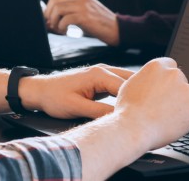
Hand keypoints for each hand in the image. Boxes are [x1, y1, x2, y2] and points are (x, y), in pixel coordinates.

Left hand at [18, 64, 133, 118]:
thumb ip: (99, 111)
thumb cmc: (53, 97)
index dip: (135, 101)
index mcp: (99, 73)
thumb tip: (118, 118)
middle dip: (140, 95)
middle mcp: (103, 70)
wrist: (39, 91)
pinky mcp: (100, 82)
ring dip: (134, 94)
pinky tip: (131, 106)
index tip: (143, 116)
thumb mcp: (76, 107)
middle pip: (131, 81)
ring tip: (144, 110)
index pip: (126, 87)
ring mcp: (102, 74)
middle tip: (149, 112)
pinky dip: (126, 95)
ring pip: (126, 83)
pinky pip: (119, 86)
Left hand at [45, 0, 120, 46]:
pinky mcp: (84, 16)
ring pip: (58, 9)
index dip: (48, 9)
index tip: (49, 20)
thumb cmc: (99, 23)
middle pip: (54, 1)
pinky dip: (61, 27)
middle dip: (49, 15)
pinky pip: (65, 20)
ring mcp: (83, 6)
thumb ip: (71, 9)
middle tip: (51, 25)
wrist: (117, 29)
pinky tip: (66, 32)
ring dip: (54, 21)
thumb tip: (51, 16)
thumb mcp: (85, 11)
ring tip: (59, 29)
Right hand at [114, 58, 188, 148]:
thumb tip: (152, 79)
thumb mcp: (131, 84)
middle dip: (176, 91)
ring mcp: (186, 91)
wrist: (134, 128)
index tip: (166, 88)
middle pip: (182, 80)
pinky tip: (176, 123)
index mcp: (158, 66)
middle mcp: (174, 74)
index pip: (171, 65)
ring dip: (185, 103)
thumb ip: (146, 78)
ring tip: (169, 116)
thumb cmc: (128, 110)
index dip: (168, 79)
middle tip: (165, 106)